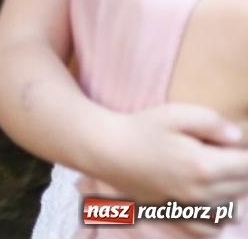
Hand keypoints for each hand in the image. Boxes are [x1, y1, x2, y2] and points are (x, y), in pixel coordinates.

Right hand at [96, 103, 247, 207]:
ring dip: (234, 190)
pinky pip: (213, 226)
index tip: (234, 143)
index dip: (245, 152)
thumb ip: (213, 122)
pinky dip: (220, 215)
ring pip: (233, 207)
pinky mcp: (178, 215)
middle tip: (223, 151)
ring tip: (218, 171)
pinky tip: (212, 198)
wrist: (106, 150)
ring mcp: (190, 208)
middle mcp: (201, 193)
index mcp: (204, 166)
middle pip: (244, 186)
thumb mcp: (176, 113)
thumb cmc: (140, 128)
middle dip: (240, 167)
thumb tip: (237, 138)